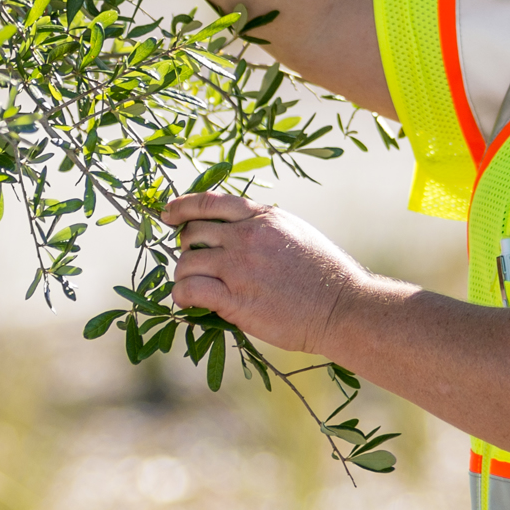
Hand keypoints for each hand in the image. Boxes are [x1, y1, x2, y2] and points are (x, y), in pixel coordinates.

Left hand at [161, 191, 375, 354]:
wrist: (342, 307)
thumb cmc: (324, 274)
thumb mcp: (295, 232)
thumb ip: (262, 225)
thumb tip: (234, 229)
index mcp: (262, 216)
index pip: (209, 202)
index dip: (182, 206)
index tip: (168, 213)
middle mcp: (246, 237)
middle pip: (192, 233)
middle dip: (186, 246)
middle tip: (193, 261)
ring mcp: (239, 268)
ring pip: (186, 262)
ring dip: (183, 274)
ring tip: (191, 286)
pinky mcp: (236, 299)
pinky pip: (190, 290)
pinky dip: (182, 295)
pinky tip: (188, 301)